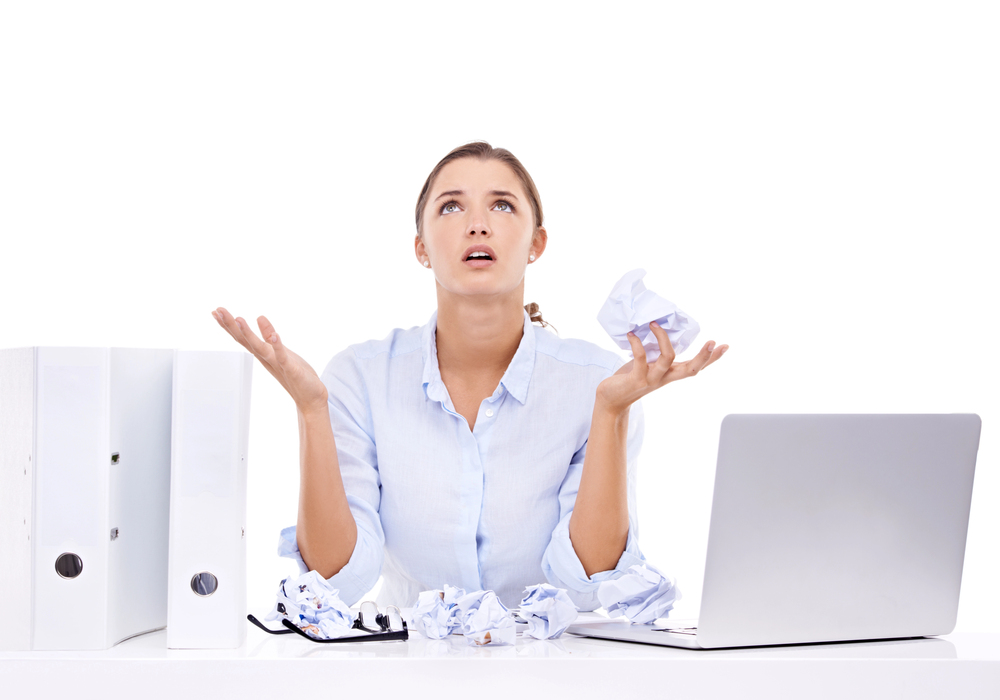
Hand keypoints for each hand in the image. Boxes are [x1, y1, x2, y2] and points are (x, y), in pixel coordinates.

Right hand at [211, 307, 328, 415]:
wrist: (310, 397)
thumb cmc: (295, 374)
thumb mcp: (280, 350)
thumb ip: (268, 335)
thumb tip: (259, 317)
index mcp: (263, 353)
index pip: (242, 337)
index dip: (229, 325)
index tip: (217, 312)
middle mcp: (266, 358)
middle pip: (245, 341)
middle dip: (231, 326)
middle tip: (218, 311)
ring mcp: (277, 363)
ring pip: (259, 347)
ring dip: (248, 333)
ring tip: (238, 319)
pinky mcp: (291, 368)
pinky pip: (282, 356)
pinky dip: (278, 346)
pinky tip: (274, 335)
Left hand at [596, 322, 727, 414]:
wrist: (611, 399)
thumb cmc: (631, 377)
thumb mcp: (649, 364)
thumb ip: (658, 353)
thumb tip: (663, 329)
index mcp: (671, 373)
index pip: (696, 367)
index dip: (711, 358)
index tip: (725, 346)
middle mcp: (665, 377)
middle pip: (691, 369)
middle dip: (703, 356)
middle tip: (712, 341)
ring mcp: (652, 379)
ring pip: (668, 359)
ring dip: (663, 339)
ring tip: (655, 324)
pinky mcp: (636, 379)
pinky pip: (640, 359)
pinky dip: (637, 344)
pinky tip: (632, 335)